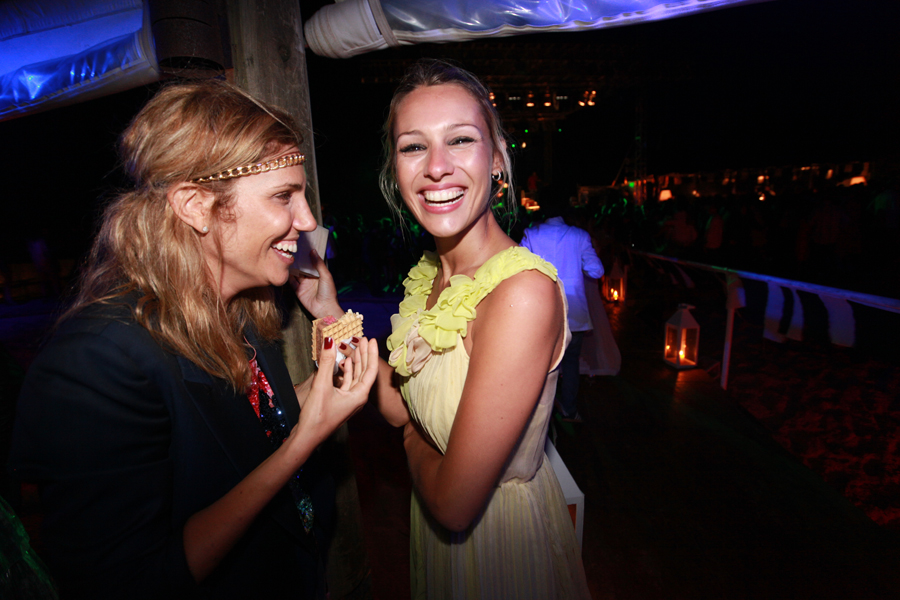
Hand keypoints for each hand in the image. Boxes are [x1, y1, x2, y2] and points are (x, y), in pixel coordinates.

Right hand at [289, 249, 342, 319]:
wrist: (324, 308)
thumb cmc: (328, 292)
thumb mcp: (326, 275)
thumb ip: (319, 264)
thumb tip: (313, 251)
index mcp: (319, 274)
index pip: (311, 263)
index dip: (307, 256)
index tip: (302, 247)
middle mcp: (311, 278)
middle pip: (302, 268)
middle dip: (298, 261)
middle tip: (291, 250)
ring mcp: (304, 284)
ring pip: (296, 274)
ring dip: (292, 268)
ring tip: (286, 258)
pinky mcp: (298, 291)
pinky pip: (292, 283)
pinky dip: (288, 277)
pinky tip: (285, 270)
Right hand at [289, 335, 377, 449]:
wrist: (308, 437)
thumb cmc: (317, 416)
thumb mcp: (322, 386)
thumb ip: (327, 362)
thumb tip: (329, 341)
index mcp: (359, 395)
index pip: (370, 370)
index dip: (371, 353)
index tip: (371, 339)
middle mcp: (358, 398)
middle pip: (365, 372)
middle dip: (364, 354)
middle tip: (362, 339)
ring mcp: (350, 400)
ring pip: (356, 377)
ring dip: (355, 362)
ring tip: (354, 347)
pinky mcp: (341, 402)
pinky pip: (347, 382)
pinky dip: (347, 371)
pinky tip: (344, 362)